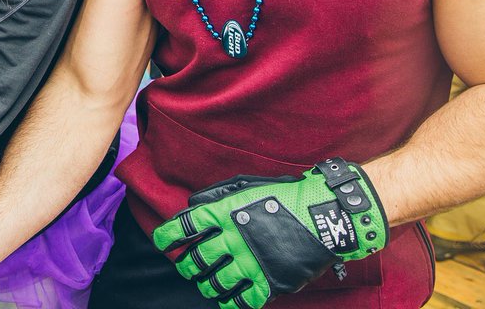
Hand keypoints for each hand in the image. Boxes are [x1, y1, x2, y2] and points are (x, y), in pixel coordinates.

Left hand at [153, 158, 388, 307]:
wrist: (322, 216)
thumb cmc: (284, 197)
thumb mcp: (246, 187)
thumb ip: (217, 198)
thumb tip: (192, 207)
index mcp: (224, 213)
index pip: (184, 227)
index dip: (167, 236)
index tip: (162, 243)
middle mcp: (233, 239)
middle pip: (196, 259)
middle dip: (186, 265)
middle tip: (187, 267)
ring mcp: (250, 262)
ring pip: (215, 282)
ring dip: (206, 285)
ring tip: (206, 284)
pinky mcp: (269, 282)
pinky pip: (242, 301)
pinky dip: (231, 303)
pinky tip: (227, 300)